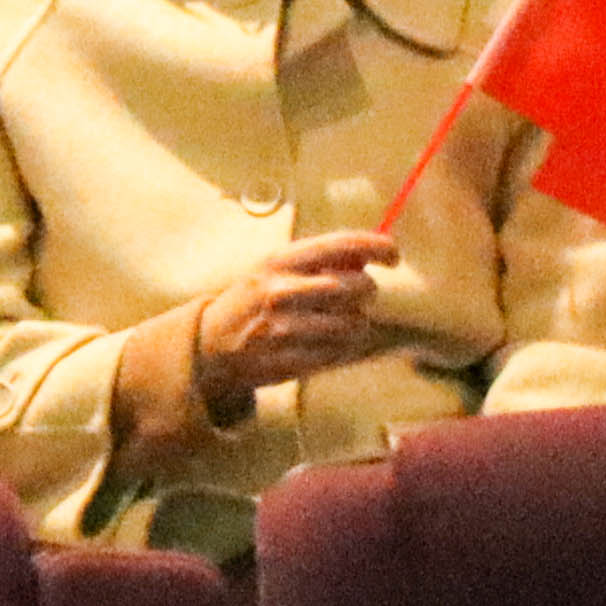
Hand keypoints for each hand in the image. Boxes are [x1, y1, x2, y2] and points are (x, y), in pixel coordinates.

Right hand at [189, 229, 401, 416]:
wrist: (213, 343)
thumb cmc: (253, 299)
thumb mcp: (275, 269)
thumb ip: (317, 262)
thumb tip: (366, 256)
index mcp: (279, 260)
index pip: (340, 245)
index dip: (375, 246)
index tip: (393, 255)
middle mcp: (283, 291)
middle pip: (357, 286)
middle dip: (367, 290)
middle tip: (360, 293)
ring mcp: (288, 329)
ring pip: (356, 322)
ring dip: (357, 321)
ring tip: (339, 320)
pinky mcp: (294, 361)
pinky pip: (344, 351)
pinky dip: (345, 345)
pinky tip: (327, 340)